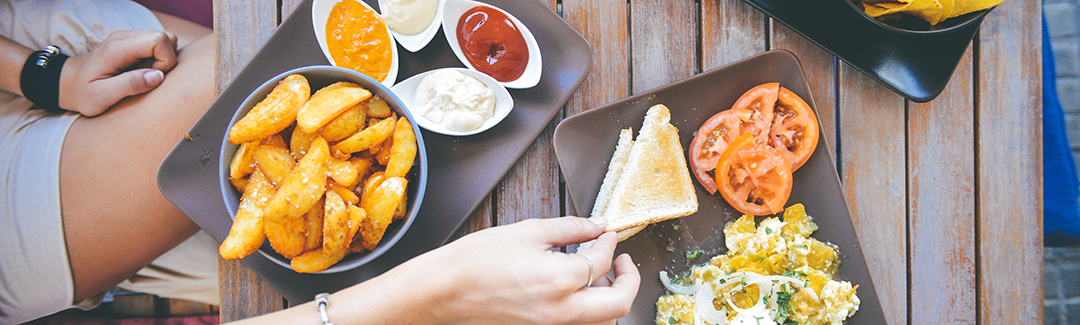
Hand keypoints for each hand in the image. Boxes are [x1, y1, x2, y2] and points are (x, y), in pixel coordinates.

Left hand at [58, 30, 177, 115]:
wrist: (68, 83)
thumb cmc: (83, 93)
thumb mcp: (102, 96)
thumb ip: (130, 85)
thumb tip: (158, 76)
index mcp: (118, 48)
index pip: (158, 40)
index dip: (165, 60)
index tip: (153, 78)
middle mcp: (124, 37)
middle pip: (165, 37)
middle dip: (166, 61)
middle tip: (148, 77)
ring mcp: (128, 38)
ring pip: (164, 40)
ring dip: (162, 60)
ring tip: (143, 75)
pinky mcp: (131, 43)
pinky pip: (156, 45)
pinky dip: (157, 60)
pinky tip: (141, 72)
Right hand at [420, 216, 639, 324]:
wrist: (444, 291)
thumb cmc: (476, 261)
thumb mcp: (527, 232)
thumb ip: (570, 228)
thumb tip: (597, 225)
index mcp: (558, 280)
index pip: (601, 261)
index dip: (608, 243)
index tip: (606, 234)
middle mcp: (560, 311)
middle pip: (618, 304)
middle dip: (629, 280)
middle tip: (622, 262)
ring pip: (602, 322)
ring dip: (610, 299)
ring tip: (597, 278)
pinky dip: (588, 312)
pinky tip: (576, 292)